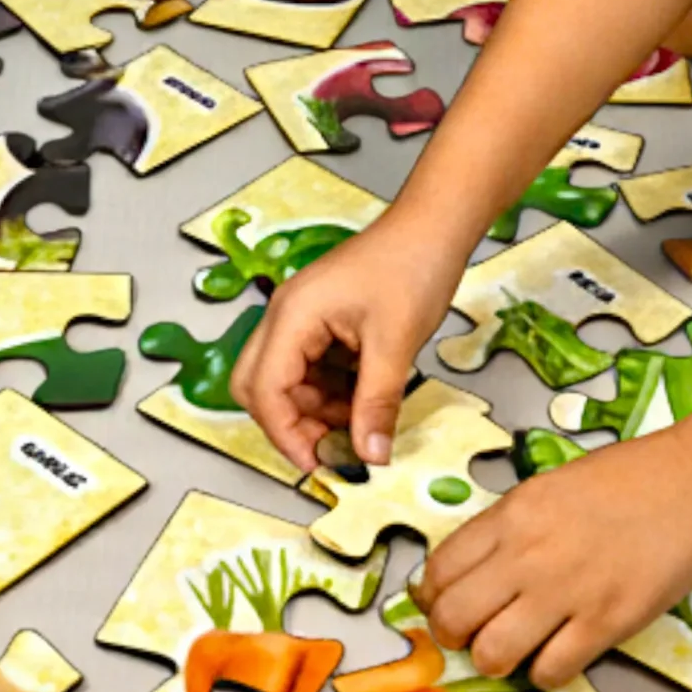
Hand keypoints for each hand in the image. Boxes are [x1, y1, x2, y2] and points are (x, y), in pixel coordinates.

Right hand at [229, 218, 465, 472]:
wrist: (433, 227)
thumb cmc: (412, 268)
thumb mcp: (396, 343)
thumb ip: (378, 403)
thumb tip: (370, 456)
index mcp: (292, 316)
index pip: (264, 389)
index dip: (286, 434)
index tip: (318, 465)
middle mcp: (285, 316)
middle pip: (258, 386)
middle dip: (289, 424)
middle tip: (330, 449)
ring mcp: (301, 317)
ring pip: (284, 381)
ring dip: (313, 411)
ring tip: (357, 426)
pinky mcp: (320, 321)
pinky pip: (309, 368)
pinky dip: (329, 393)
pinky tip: (361, 402)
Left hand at [415, 436, 691, 689]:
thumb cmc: (629, 478)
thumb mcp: (550, 487)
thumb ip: (510, 525)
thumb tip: (477, 567)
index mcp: (512, 515)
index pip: (439, 570)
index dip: (431, 598)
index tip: (443, 606)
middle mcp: (527, 554)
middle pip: (453, 617)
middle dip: (453, 636)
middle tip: (471, 636)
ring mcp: (565, 591)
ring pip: (492, 653)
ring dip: (494, 661)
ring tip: (512, 653)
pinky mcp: (605, 622)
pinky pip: (550, 671)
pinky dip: (544, 674)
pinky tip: (557, 656)